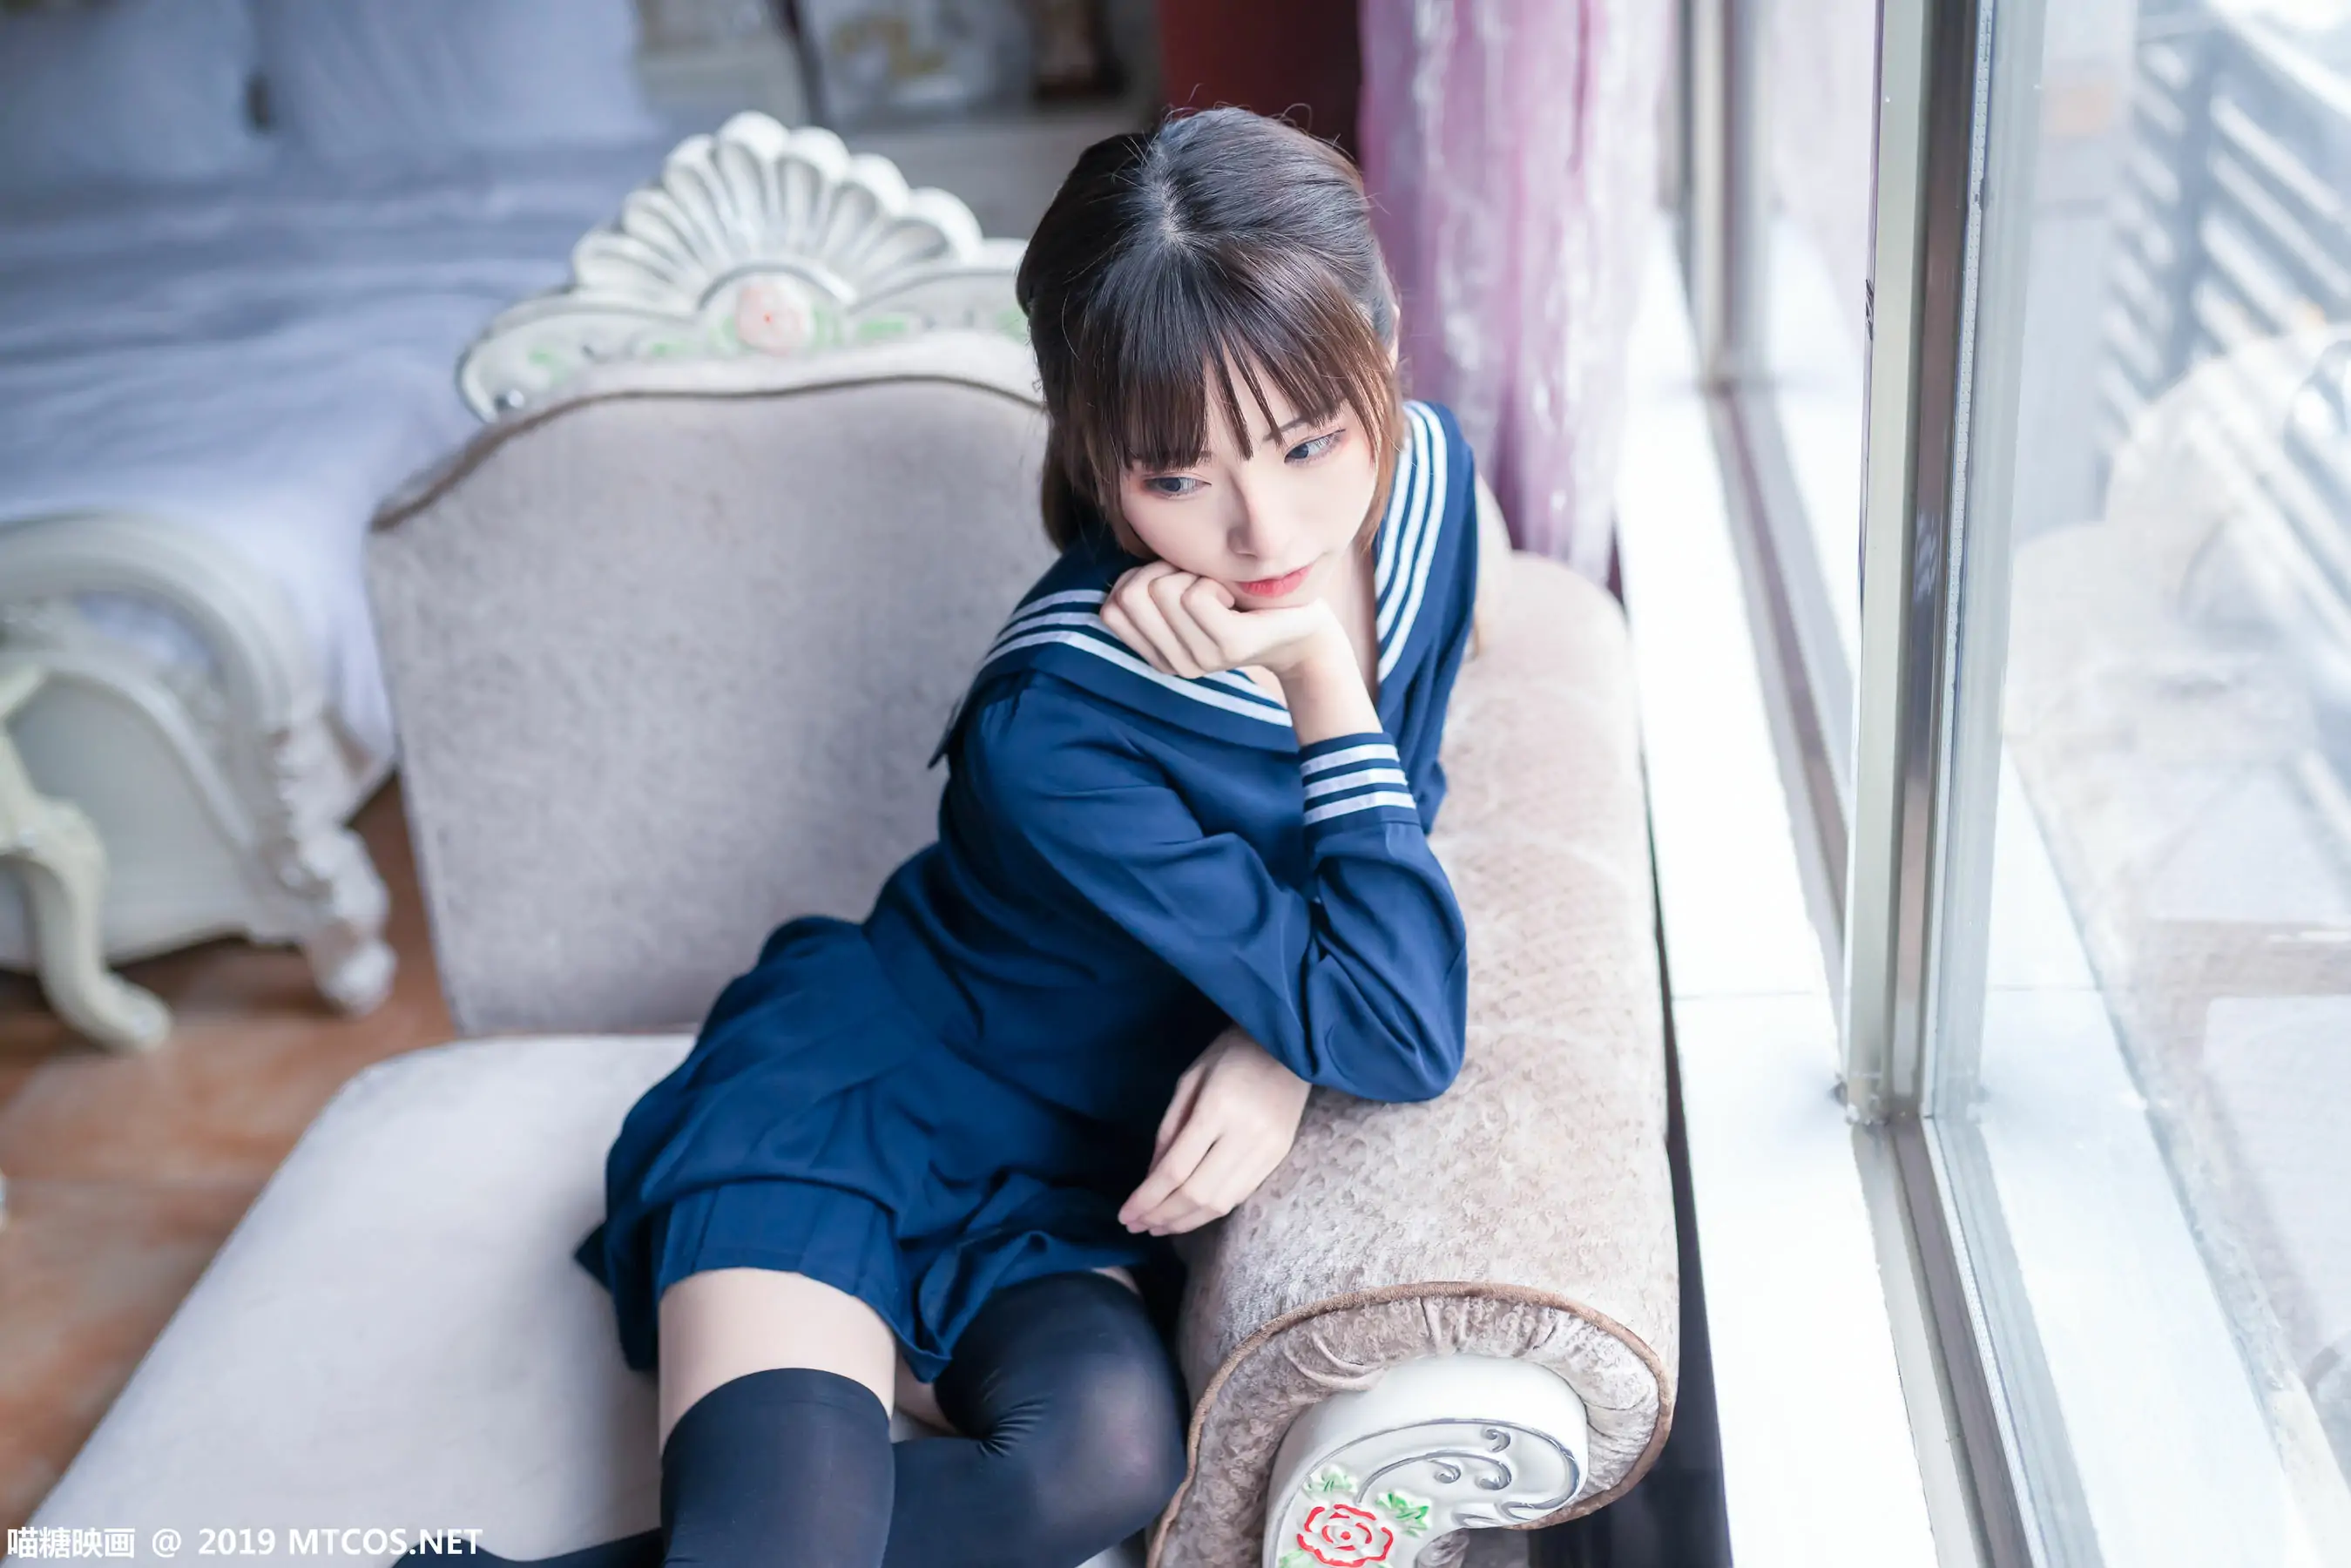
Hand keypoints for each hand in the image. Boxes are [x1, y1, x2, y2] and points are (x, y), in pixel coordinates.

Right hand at [1100, 562, 1346, 681]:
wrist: (1302, 628)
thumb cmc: (1240, 598)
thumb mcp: (1185, 592)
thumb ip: (1150, 587)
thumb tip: (1124, 569)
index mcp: (1158, 654)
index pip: (1110, 608)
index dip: (1139, 580)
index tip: (1176, 584)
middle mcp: (1174, 665)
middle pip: (1132, 593)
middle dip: (1163, 572)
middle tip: (1202, 584)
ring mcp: (1201, 659)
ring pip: (1163, 590)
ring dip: (1192, 574)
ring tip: (1221, 592)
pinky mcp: (1230, 646)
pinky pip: (1195, 595)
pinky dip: (1212, 580)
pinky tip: (1233, 597)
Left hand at [1120, 1024, 1311, 1235]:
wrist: (1288, 1046)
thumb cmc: (1231, 1053)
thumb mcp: (1190, 1080)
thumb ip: (1169, 1129)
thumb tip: (1151, 1177)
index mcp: (1218, 1109)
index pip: (1176, 1169)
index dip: (1147, 1198)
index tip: (1124, 1215)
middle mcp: (1246, 1136)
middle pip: (1197, 1193)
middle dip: (1162, 1216)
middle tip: (1136, 1226)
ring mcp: (1267, 1150)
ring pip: (1220, 1203)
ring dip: (1185, 1222)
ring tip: (1158, 1227)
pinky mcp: (1279, 1157)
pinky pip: (1240, 1195)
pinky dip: (1211, 1211)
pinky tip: (1189, 1214)